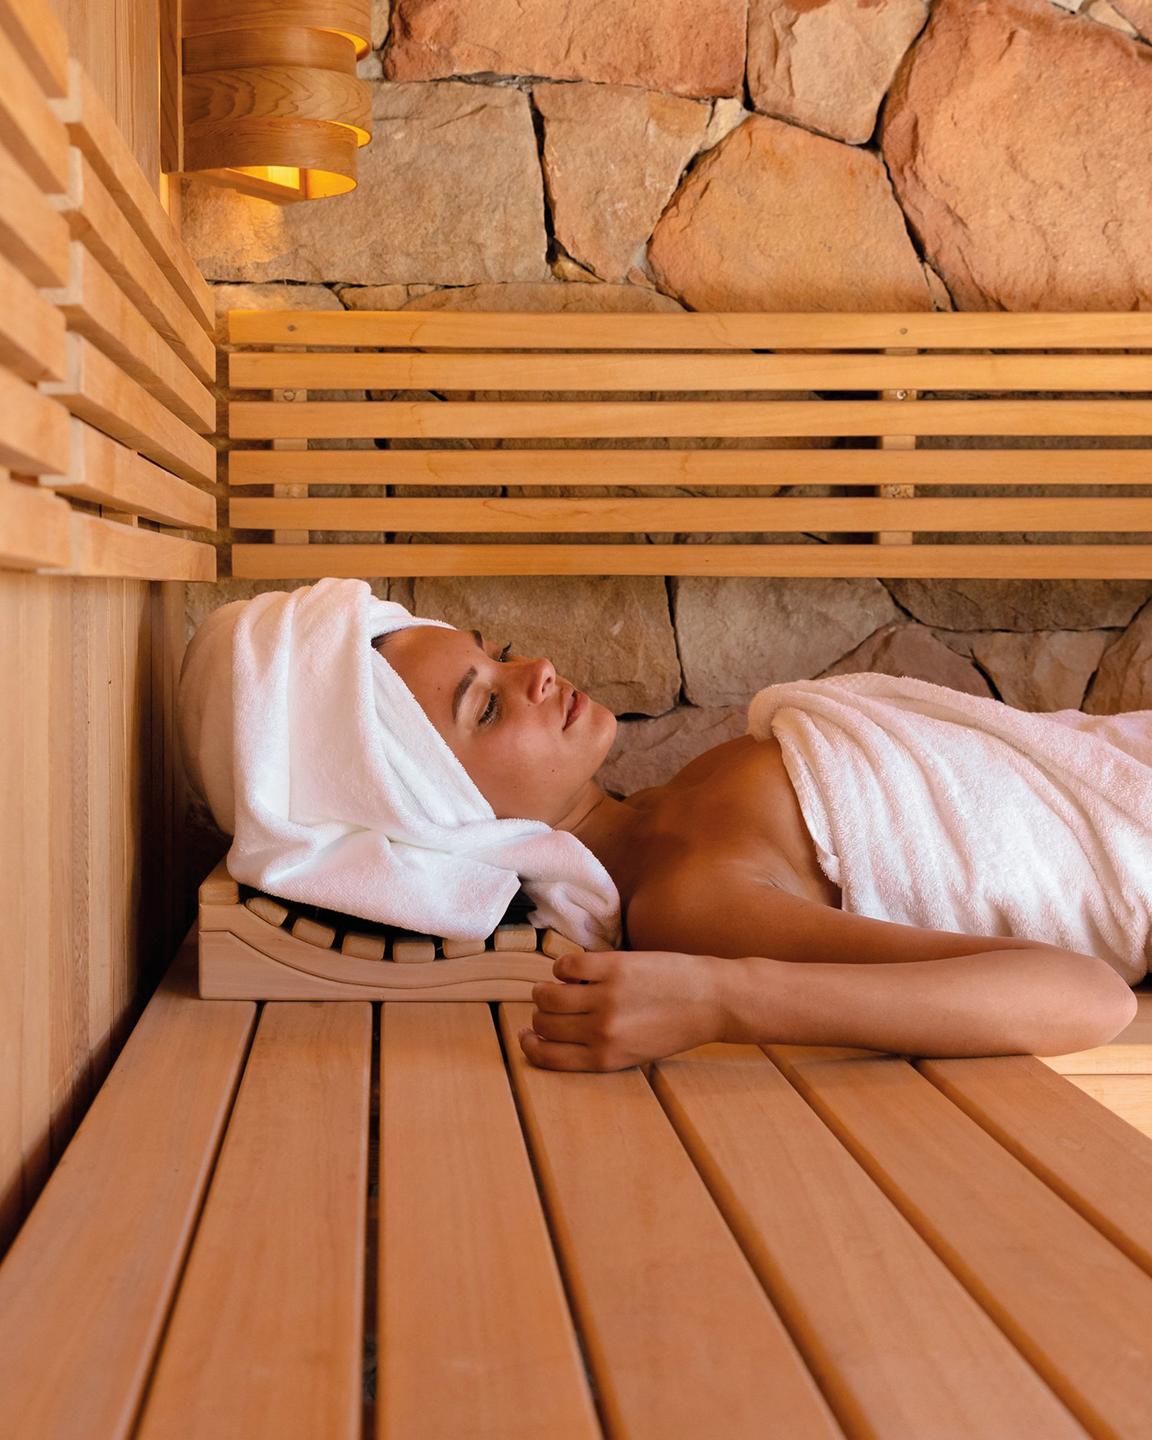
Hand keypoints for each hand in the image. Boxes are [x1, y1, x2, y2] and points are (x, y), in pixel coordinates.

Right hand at [517, 948, 727, 1071]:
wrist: (713, 1000)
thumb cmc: (676, 1027)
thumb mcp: (636, 1053)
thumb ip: (598, 1047)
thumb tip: (555, 1030)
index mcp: (605, 1058)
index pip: (547, 1057)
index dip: (529, 1046)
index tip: (526, 1035)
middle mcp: (601, 1031)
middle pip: (544, 1023)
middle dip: (541, 1016)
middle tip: (550, 1007)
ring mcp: (606, 997)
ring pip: (546, 995)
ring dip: (544, 990)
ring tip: (556, 987)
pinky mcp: (613, 967)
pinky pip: (565, 966)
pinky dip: (563, 967)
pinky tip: (576, 970)